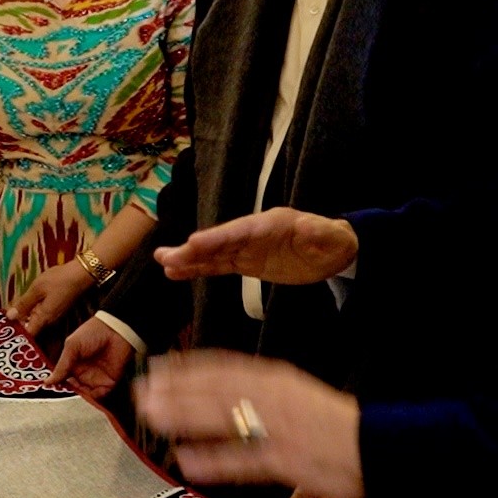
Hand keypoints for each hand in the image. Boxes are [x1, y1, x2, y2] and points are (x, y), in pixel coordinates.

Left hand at [6, 259, 94, 336]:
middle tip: (2, 319)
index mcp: (43, 318)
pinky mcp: (56, 309)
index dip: (16, 334)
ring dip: (24, 316)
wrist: (81, 273)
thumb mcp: (36, 289)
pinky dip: (32, 310)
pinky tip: (26, 302)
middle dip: (17, 324)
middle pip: (30, 328)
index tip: (3, 330)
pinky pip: (41, 313)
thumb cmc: (59, 280)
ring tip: (11, 309)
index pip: (27, 335)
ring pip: (35, 320)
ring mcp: (54, 315)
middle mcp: (49, 321)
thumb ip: (23, 304)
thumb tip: (10, 316)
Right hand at [46, 316, 134, 398]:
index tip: (49, 391)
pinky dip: (94, 397)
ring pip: (85, 395)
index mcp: (72, 364)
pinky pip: (99, 395)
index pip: (62, 379)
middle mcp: (82, 373)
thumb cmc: (92, 333)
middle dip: (68, 395)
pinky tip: (89, 394)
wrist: (116, 330)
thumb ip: (61, 366)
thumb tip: (47, 382)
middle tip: (64, 396)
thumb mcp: (72, 347)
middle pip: (73, 390)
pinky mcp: (108, 382)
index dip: (57, 385)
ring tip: (77, 396)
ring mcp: (95, 378)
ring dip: (81, 397)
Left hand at [134, 350, 364, 497]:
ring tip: (152, 416)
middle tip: (141, 391)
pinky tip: (185, 460)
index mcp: (276, 378)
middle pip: (213, 388)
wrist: (378, 446)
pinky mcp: (285, 459)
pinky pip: (241, 459)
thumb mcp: (298, 396)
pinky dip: (212, 459)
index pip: (222, 367)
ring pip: (221, 416)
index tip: (158, 366)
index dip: (186, 367)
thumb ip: (262, 393)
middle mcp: (272, 397)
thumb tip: (227, 393)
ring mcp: (277, 427)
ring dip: (183, 414)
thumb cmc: (336, 426)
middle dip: (174, 389)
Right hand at [155, 207, 357, 284]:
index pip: (240, 231)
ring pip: (213, 254)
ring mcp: (247, 248)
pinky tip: (178, 273)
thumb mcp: (333, 238)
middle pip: (219, 242)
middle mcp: (253, 233)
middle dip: (194, 249)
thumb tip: (310, 228)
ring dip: (189, 258)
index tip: (194, 243)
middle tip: (166, 256)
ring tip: (162, 261)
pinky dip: (199, 269)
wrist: (334, 252)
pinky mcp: (246, 262)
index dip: (217, 238)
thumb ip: (320, 233)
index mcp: (270, 224)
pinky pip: (219, 266)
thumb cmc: (334, 242)